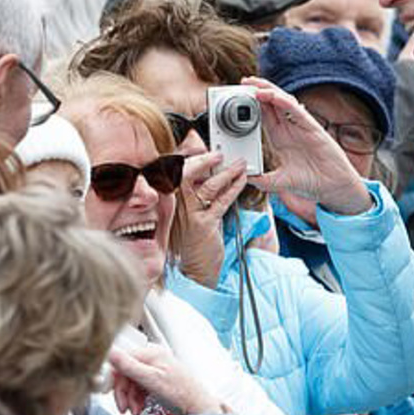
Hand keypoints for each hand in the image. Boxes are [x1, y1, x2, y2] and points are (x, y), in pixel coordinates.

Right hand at [110, 345, 221, 414]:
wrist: (198, 409)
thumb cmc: (183, 394)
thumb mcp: (152, 380)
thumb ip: (129, 366)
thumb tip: (110, 352)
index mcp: (152, 353)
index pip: (122, 359)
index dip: (113, 376)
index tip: (107, 390)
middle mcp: (153, 359)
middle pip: (125, 373)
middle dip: (123, 392)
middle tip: (124, 406)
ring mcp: (155, 370)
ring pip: (130, 383)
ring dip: (129, 399)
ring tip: (135, 410)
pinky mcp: (156, 382)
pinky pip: (138, 389)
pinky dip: (136, 400)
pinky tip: (140, 408)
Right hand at [176, 151, 246, 287]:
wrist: (196, 269)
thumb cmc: (195, 240)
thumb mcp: (193, 212)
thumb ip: (199, 191)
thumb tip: (211, 168)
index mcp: (171, 200)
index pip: (176, 170)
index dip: (189, 156)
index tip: (201, 145)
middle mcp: (176, 206)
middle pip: (185, 172)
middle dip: (204, 159)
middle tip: (219, 153)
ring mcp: (188, 215)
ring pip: (205, 185)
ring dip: (226, 172)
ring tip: (239, 165)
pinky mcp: (203, 225)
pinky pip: (220, 201)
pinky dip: (233, 189)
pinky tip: (242, 181)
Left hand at [241, 77, 371, 214]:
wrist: (332, 188)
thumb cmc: (310, 182)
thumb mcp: (280, 182)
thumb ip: (263, 180)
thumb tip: (246, 179)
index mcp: (280, 138)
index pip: (263, 116)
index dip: (251, 104)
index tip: (238, 96)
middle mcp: (289, 129)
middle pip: (271, 104)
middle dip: (258, 90)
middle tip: (244, 82)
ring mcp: (300, 127)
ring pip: (283, 102)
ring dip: (269, 91)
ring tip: (255, 84)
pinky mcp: (312, 128)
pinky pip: (297, 111)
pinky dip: (285, 102)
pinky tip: (273, 96)